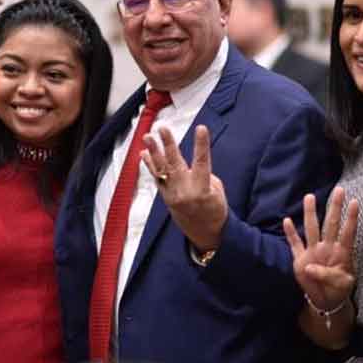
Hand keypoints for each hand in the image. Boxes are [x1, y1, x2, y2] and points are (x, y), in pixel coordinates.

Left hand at [141, 125, 227, 252]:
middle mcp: (185, 192)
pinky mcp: (165, 198)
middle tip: (163, 129)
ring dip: (154, 152)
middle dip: (168, 145)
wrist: (206, 234)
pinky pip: (157, 179)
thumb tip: (189, 164)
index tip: (201, 128)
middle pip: (175, 164)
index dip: (202, 145)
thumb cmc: (215, 210)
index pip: (203, 162)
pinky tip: (145, 153)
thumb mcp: (217, 190)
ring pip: (162, 170)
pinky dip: (151, 165)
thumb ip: (203, 174)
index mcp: (202, 189)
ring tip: (147, 137)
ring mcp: (173, 195)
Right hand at [282, 187, 357, 312]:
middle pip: (331, 223)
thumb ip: (327, 276)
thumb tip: (310, 267)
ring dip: (310, 213)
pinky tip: (287, 220)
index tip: (355, 202)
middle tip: (339, 189)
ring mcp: (313, 251)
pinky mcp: (300, 259)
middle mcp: (327, 247)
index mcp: (342, 253)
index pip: (348, 232)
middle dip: (334, 207)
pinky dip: (290, 233)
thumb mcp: (341, 284)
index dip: (351, 218)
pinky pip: (294, 243)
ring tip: (310, 197)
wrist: (326, 300)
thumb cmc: (338, 289)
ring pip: (312, 228)